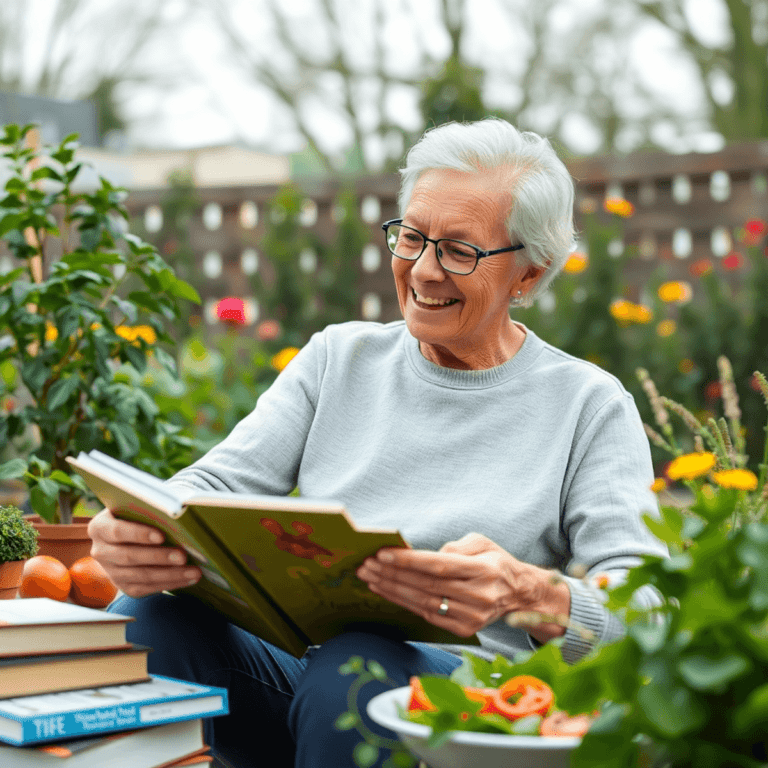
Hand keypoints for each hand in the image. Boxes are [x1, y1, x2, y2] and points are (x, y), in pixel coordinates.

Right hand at [88, 509, 201, 597]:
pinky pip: (147, 588)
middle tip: (183, 556)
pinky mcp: (124, 586)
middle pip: (130, 557)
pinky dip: (170, 583)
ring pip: (140, 576)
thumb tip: (175, 515)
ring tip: (193, 571)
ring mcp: (111, 571)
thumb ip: (149, 511)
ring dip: (170, 574)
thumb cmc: (137, 515)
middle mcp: (100, 551)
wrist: (129, 535)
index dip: (139, 534)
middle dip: (159, 557)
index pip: (117, 531)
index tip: (161, 536)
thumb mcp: (137, 509)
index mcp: (100, 527)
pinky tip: (188, 579)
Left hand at [355, 533, 568, 640]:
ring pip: (423, 602)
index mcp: (484, 570)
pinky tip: (387, 591)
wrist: (521, 595)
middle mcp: (479, 596)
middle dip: (392, 575)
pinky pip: (427, 615)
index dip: (409, 561)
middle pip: (426, 586)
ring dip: (392, 590)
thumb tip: (424, 557)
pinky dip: (404, 603)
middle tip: (367, 565)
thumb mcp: (482, 543)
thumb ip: (455, 547)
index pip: (439, 566)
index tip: (382, 554)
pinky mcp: (465, 629)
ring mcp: (472, 616)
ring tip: (370, 577)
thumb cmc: (495, 563)